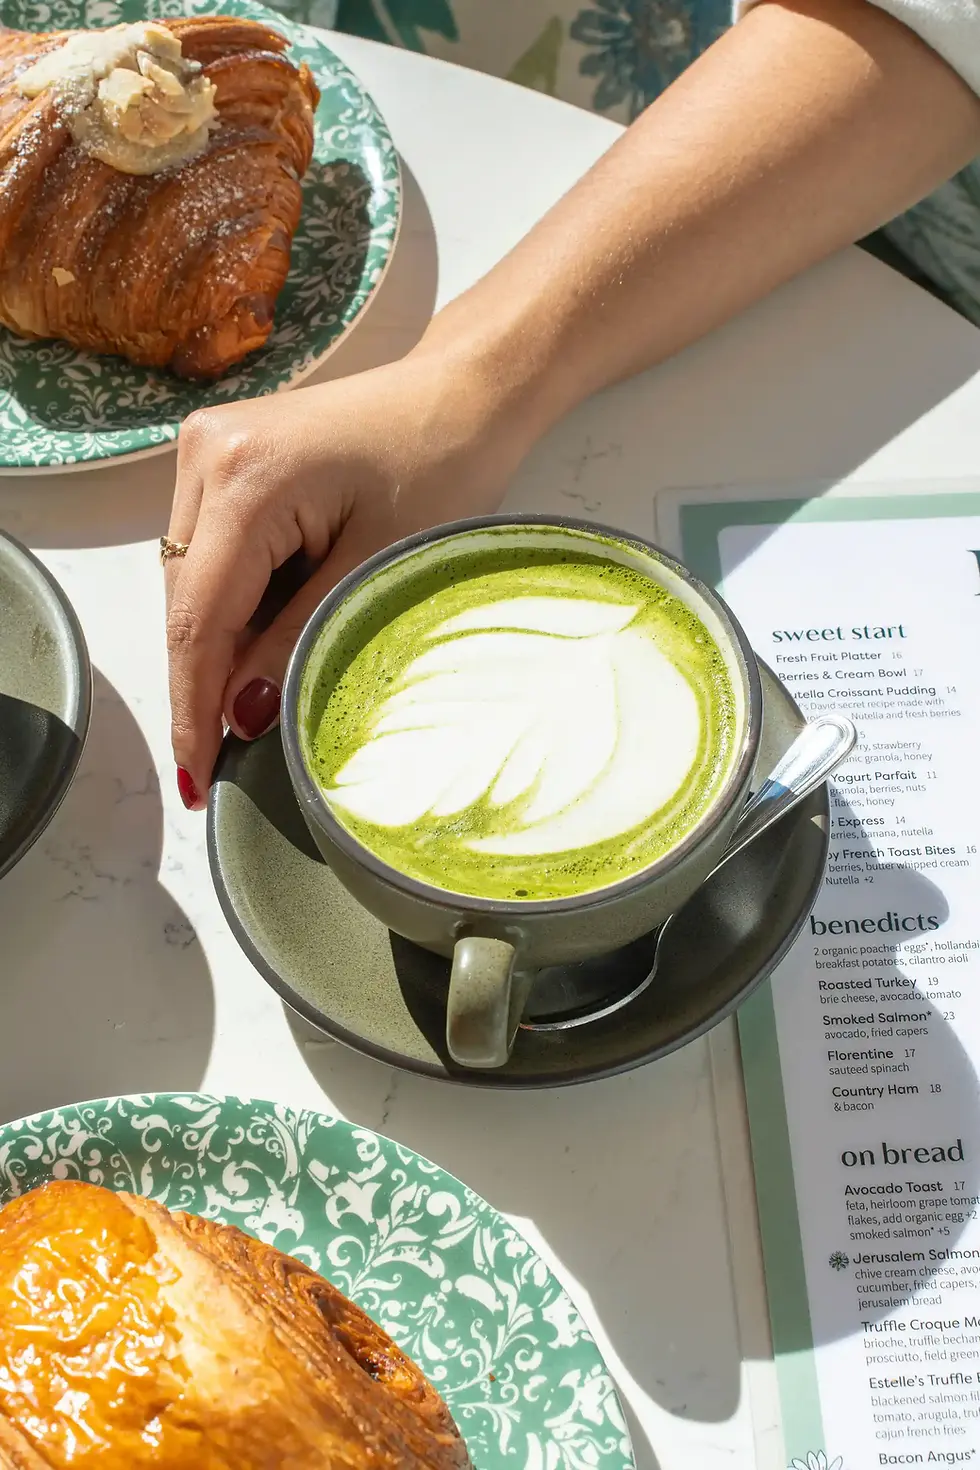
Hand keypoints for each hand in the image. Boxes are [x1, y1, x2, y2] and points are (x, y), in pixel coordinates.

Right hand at [165, 347, 529, 809]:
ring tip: (254, 706)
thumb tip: (240, 718)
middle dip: (206, 682)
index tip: (197, 779)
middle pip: (185, 601)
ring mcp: (206, 449)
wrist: (462, 392)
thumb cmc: (442, 467)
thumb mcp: (374, 567)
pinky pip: (212, 551)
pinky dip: (236, 603)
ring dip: (221, 644)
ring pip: (192, 580)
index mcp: (243, 478)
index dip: (193, 707)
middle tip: (227, 762)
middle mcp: (204, 455)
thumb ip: (297, 641)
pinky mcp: (222, 456)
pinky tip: (268, 638)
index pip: (197, 618)